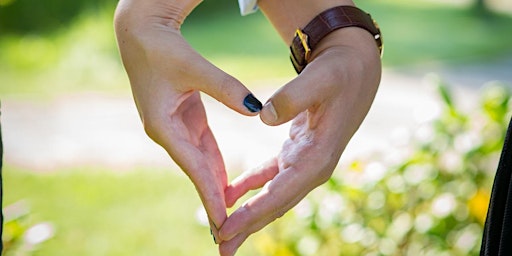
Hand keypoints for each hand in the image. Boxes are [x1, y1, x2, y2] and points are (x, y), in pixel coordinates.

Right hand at [114, 0, 260, 241]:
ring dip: (214, 185)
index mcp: (162, 126)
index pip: (193, 167)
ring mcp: (174, 126)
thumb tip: (255, 110)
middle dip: (212, 199)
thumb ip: (224, 88)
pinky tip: (227, 181)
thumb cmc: (161, 48)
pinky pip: (203, 146)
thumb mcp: (193, 67)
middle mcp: (166, 132)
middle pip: (195, 171)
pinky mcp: (183, 117)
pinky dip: (215, 163)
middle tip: (228, 230)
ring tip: (229, 213)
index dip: (209, 193)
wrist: (142, 32)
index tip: (222, 220)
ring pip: (200, 161)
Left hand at [218, 28, 381, 254]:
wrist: (355, 69)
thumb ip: (293, 97)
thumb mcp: (319, 79)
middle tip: (221, 249)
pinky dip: (250, 186)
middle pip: (275, 205)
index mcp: (318, 157)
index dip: (252, 214)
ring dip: (248, 214)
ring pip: (272, 196)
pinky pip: (270, 176)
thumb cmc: (340, 74)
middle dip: (247, 227)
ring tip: (223, 233)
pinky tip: (230, 194)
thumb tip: (263, 115)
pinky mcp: (298, 153)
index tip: (226, 230)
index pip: (280, 193)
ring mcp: (305, 162)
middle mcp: (313, 167)